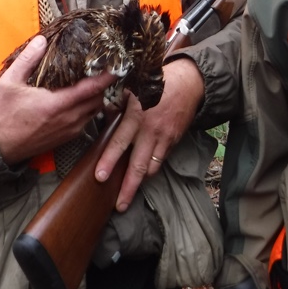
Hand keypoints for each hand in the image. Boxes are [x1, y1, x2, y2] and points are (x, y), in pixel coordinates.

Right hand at [0, 35, 116, 163]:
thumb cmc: (3, 114)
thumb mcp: (10, 83)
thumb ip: (27, 60)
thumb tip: (42, 40)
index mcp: (58, 104)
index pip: (92, 88)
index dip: (108, 76)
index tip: (117, 65)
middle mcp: (69, 119)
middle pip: (99, 99)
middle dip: (104, 85)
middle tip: (103, 69)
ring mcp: (70, 130)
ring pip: (95, 110)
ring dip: (98, 97)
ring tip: (94, 82)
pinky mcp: (68, 138)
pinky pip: (87, 120)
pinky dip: (90, 108)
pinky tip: (81, 99)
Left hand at [95, 57, 204, 210]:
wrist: (188, 83)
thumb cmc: (156, 84)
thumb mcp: (133, 88)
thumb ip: (116, 105)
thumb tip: (102, 116)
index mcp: (136, 115)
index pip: (119, 141)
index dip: (109, 160)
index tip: (100, 176)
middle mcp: (150, 130)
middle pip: (137, 165)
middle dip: (128, 188)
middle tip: (119, 205)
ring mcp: (163, 138)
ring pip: (151, 168)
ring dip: (139, 184)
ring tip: (128, 197)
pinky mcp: (173, 142)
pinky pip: (160, 161)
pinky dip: (151, 170)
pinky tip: (142, 177)